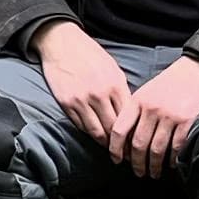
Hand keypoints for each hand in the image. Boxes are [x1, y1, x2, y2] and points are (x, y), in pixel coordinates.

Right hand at [38, 23, 132, 145]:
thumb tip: (131, 113)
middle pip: (114, 129)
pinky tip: (95, 137)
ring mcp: (81, 100)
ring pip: (97, 132)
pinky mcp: (66, 103)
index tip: (137, 144)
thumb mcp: (113, 69)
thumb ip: (122, 91)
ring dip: (105, 144)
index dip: (134, 134)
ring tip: (111, 151)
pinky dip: (89, 134)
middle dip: (122, 145)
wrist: (61, 43)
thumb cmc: (90, 54)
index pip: (129, 118)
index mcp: (115, 85)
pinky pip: (81, 126)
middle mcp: (100, 95)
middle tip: (126, 156)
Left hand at [108, 53, 198, 179]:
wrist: (198, 70)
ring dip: (154, 166)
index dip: (115, 149)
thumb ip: (134, 111)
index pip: (119, 130)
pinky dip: (172, 159)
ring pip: (156, 149)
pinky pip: (176, 147)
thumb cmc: (170, 83)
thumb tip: (125, 139)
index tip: (116, 160)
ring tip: (154, 173)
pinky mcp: (187, 120)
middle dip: (137, 163)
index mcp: (137, 101)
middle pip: (138, 144)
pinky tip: (170, 164)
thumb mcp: (146, 92)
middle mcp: (151, 109)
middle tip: (138, 173)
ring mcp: (169, 115)